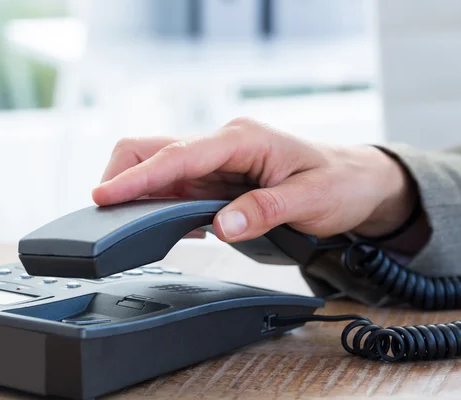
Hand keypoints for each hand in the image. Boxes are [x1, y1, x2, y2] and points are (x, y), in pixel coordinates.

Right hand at [92, 118, 417, 241]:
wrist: (356, 181)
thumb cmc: (339, 182)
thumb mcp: (311, 199)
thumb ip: (265, 209)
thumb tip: (222, 225)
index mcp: (242, 138)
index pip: (179, 155)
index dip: (139, 177)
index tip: (104, 195)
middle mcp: (222, 145)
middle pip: (154, 150)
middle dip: (123, 177)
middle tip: (106, 212)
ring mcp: (216, 162)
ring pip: (159, 170)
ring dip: (139, 195)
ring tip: (132, 228)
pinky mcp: (215, 179)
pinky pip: (176, 189)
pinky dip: (160, 207)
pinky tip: (171, 229)